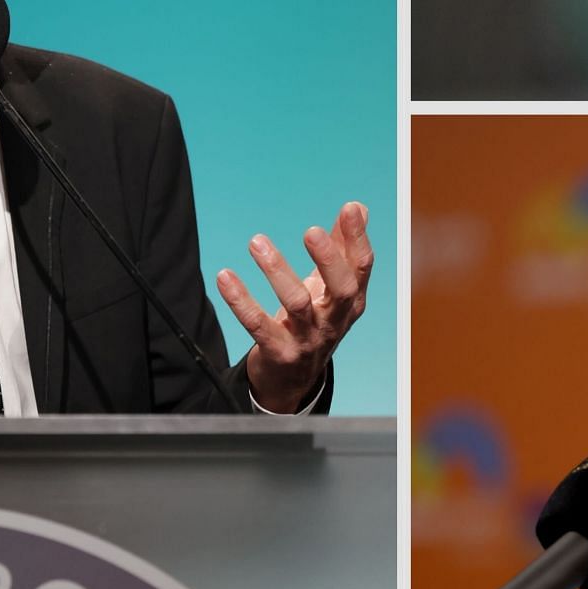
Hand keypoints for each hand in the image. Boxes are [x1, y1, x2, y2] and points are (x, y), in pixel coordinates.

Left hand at [215, 200, 372, 412]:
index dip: (358, 239)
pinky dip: (241, 300)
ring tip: (257, 242)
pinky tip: (225, 277)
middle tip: (311, 231)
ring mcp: (308, 339)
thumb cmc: (314, 322)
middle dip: (329, 259)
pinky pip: (258, 325)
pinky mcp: (279, 352)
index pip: (362, 268)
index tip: (348, 209)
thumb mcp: (331, 288)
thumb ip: (342, 248)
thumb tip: (358, 208)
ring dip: (277, 271)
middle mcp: (334, 320)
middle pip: (342, 289)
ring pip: (297, 304)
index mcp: (351, 301)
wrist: (293, 380)